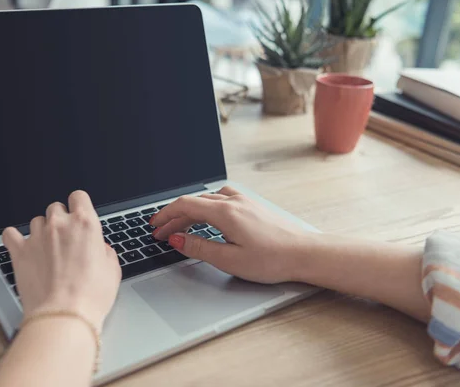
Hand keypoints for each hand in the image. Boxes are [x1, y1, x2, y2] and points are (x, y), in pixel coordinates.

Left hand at [2, 190, 121, 330]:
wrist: (64, 315)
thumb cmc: (90, 296)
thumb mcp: (112, 270)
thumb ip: (105, 251)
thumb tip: (99, 248)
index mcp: (85, 224)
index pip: (79, 196)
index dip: (79, 206)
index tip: (79, 215)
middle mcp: (60, 225)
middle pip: (56, 207)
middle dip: (61, 220)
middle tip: (66, 240)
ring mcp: (37, 237)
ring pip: (37, 220)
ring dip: (42, 231)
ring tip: (47, 250)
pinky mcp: (19, 252)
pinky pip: (10, 234)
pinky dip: (15, 238)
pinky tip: (22, 247)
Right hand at [151, 186, 318, 283]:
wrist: (306, 254)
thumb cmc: (272, 259)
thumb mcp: (230, 260)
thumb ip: (200, 247)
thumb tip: (177, 239)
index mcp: (225, 212)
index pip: (185, 205)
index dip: (165, 216)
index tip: (154, 227)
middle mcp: (233, 201)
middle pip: (194, 202)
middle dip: (174, 217)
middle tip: (162, 232)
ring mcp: (245, 201)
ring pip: (208, 199)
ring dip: (190, 211)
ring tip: (181, 227)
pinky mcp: (253, 206)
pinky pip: (222, 199)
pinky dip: (207, 207)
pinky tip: (209, 217)